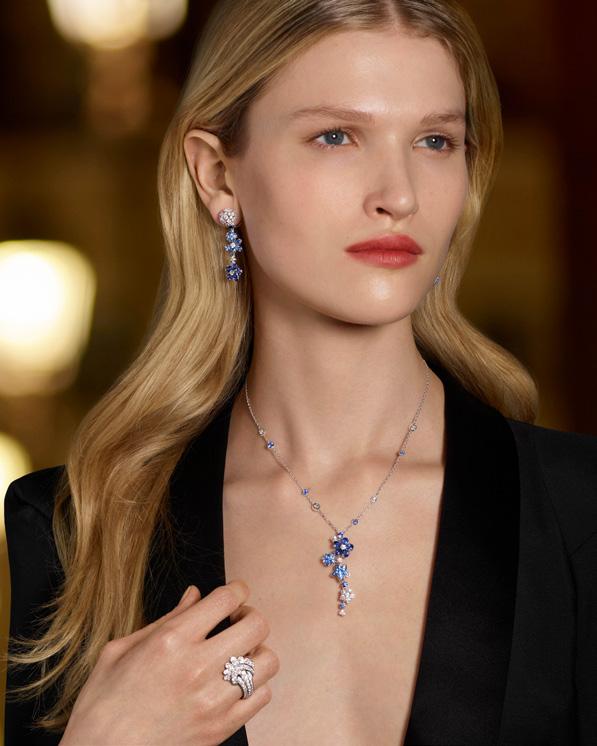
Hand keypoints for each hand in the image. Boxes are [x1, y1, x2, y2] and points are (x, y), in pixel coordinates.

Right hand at [59, 580, 278, 745]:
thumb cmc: (103, 704)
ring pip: (267, 661)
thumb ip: (167, 619)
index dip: (237, 589)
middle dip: (249, 615)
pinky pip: (262, 697)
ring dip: (257, 651)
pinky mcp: (220, 729)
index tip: (236, 592)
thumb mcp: (121, 649)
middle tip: (237, 620)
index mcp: (171, 642)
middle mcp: (197, 668)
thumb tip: (195, 595)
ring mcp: (213, 702)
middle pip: (256, 625)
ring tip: (240, 652)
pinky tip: (235, 682)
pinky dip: (255, 685)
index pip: (226, 599)